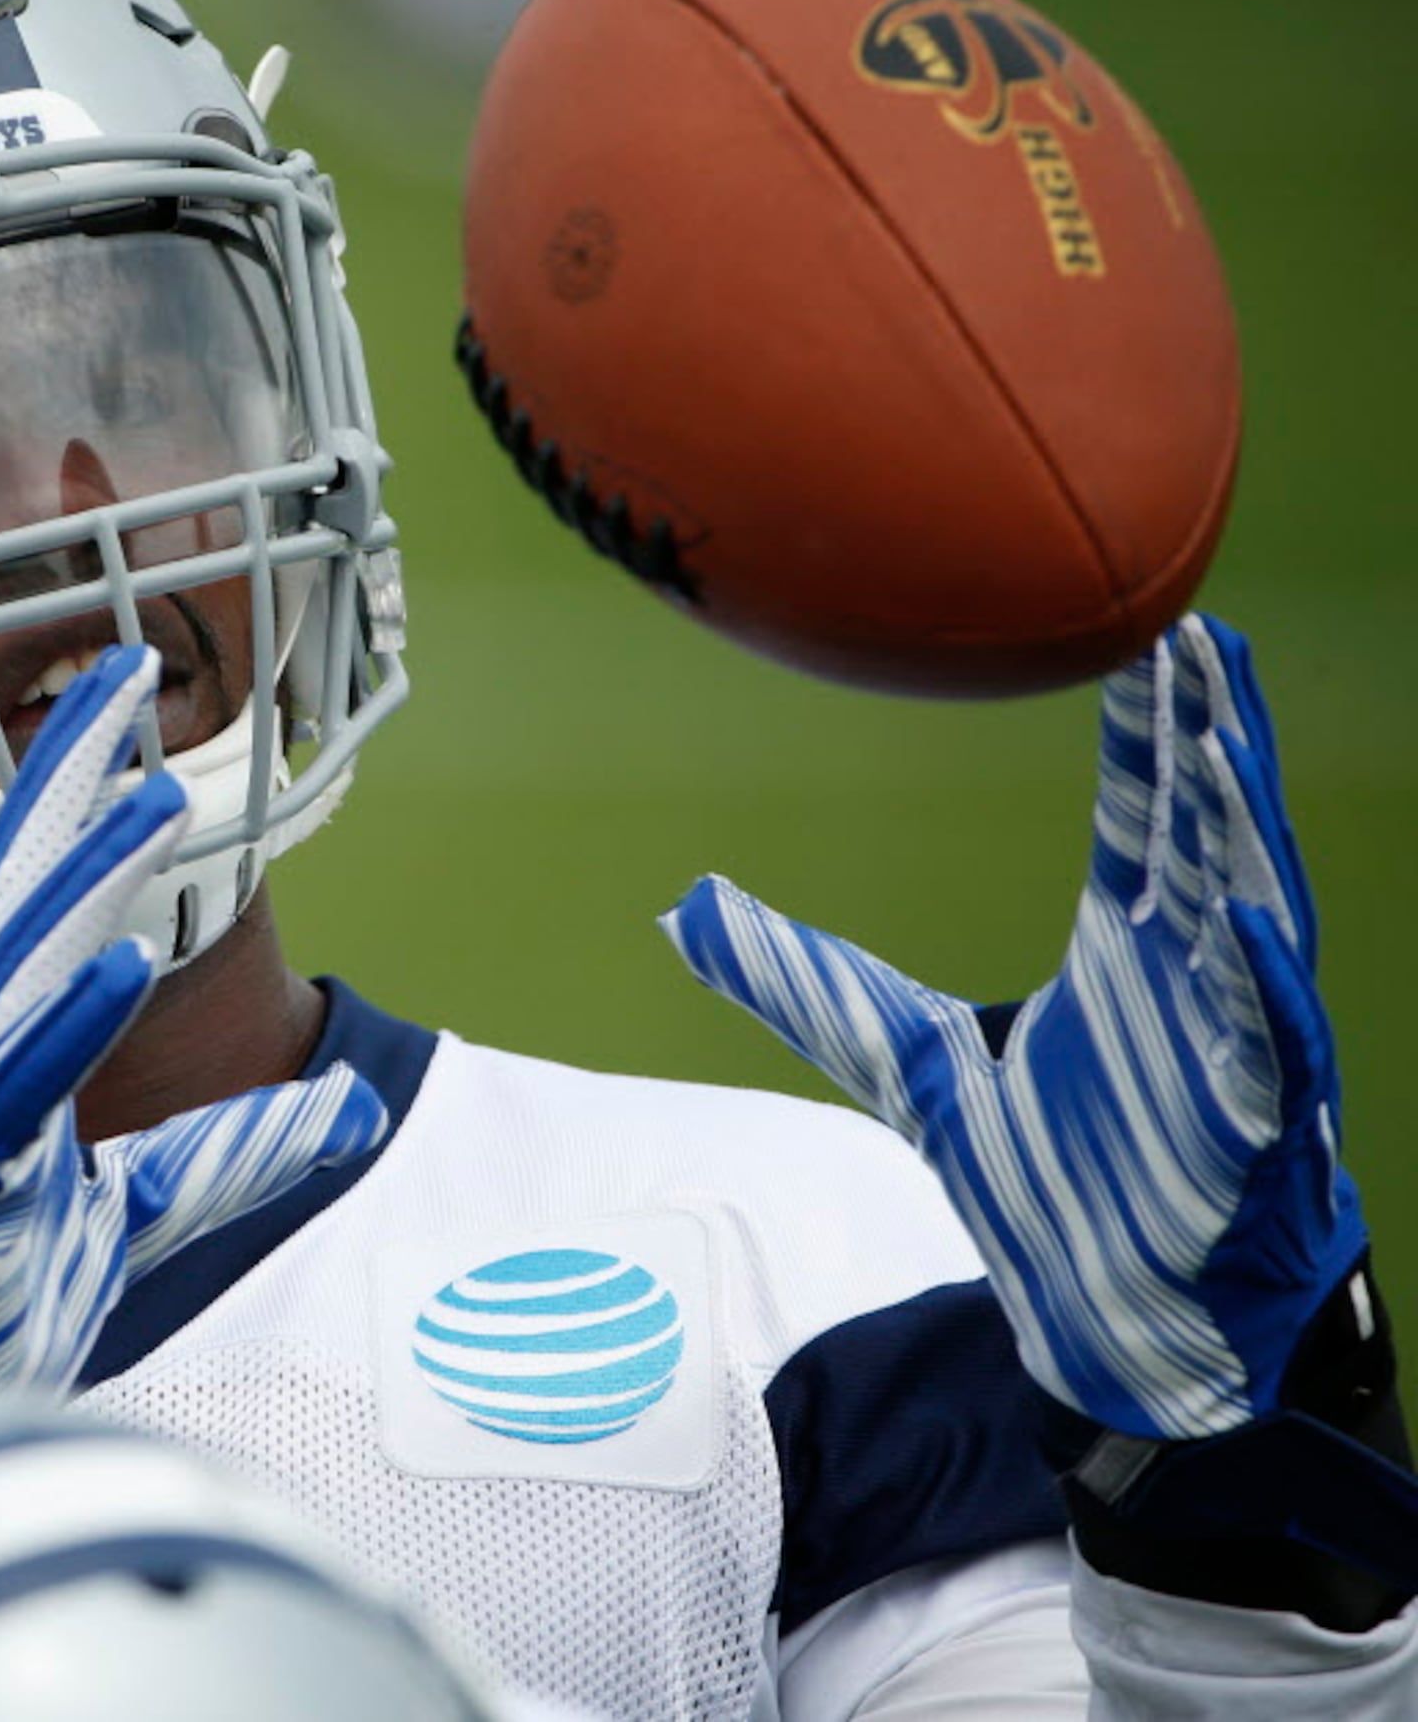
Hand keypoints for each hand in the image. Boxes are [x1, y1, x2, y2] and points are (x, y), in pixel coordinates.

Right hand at [0, 645, 386, 1407]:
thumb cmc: (2, 1296)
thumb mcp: (151, 1215)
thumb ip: (245, 1152)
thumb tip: (357, 1102)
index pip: (36, 888)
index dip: (75, 789)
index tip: (125, 692)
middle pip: (13, 882)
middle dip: (68, 775)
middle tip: (128, 668)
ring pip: (17, 959)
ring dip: (87, 875)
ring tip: (158, 793)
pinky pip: (17, 1081)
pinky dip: (69, 1020)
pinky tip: (123, 959)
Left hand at [662, 614, 1362, 1440]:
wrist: (1114, 1320)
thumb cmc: (1044, 1178)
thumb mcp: (891, 1059)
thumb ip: (796, 977)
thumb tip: (680, 907)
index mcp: (1128, 947)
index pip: (1144, 812)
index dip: (1150, 728)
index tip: (1152, 634)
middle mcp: (1193, 975)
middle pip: (1205, 832)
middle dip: (1207, 735)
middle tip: (1197, 630)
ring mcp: (1232, 1042)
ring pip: (1249, 910)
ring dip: (1241, 825)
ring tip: (1228, 729)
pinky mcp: (1252, 1122)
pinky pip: (1268, 1037)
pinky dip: (1262, 978)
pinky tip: (1253, 914)